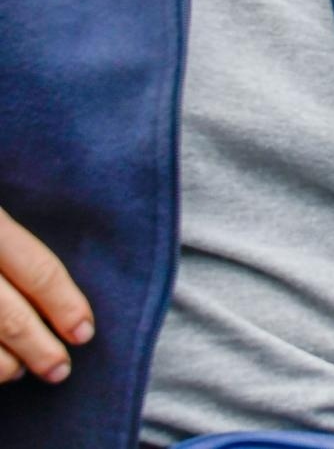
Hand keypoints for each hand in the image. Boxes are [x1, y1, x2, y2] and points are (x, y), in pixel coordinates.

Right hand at [0, 205, 93, 383]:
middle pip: (8, 316)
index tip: (84, 333)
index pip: (38, 270)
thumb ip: (23, 234)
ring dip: (3, 364)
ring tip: (18, 370)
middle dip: (39, 349)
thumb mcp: (4, 204)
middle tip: (60, 371)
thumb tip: (69, 282)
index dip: (65, 305)